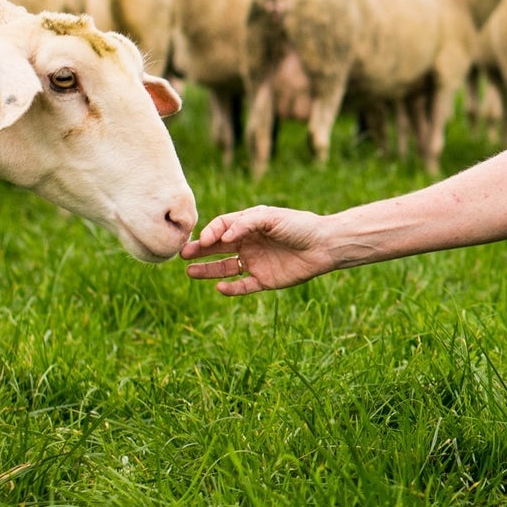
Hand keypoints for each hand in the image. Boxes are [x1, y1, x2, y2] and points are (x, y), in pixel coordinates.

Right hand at [182, 206, 335, 296]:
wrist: (324, 245)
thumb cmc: (299, 225)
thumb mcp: (272, 217)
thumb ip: (246, 223)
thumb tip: (223, 237)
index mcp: (250, 224)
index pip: (223, 226)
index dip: (211, 232)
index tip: (205, 239)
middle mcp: (250, 243)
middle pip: (218, 248)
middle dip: (200, 250)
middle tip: (182, 254)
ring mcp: (256, 262)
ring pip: (225, 268)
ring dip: (208, 270)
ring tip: (189, 272)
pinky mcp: (265, 279)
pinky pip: (243, 286)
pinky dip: (231, 289)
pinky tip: (219, 288)